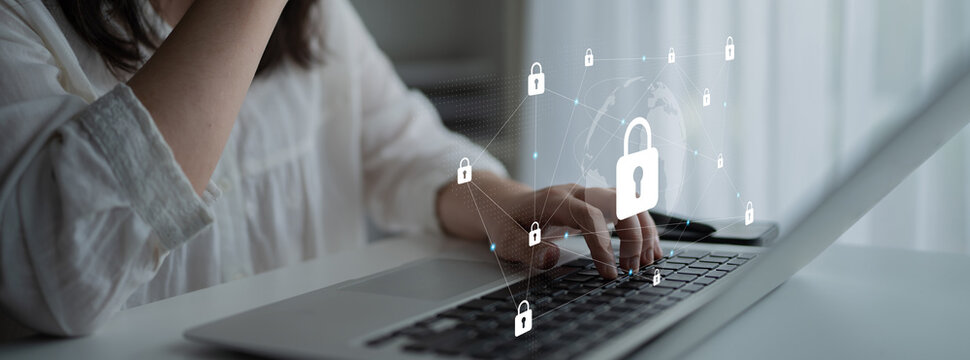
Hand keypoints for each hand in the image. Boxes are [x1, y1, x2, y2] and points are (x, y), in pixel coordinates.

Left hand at [438, 172, 661, 279]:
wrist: (504, 203)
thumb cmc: (505, 222)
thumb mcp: (505, 240)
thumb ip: (527, 250)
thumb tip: (552, 257)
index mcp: (556, 200)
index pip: (591, 215)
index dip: (604, 244)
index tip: (610, 272)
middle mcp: (578, 192)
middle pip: (621, 202)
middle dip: (633, 236)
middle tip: (632, 270)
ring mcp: (590, 195)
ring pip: (631, 202)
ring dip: (644, 231)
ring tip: (646, 263)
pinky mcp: (597, 202)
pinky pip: (629, 207)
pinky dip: (643, 227)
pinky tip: (649, 251)